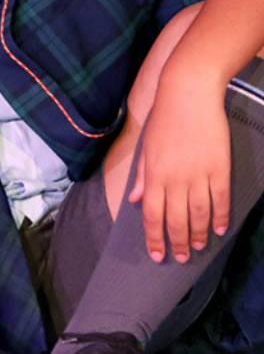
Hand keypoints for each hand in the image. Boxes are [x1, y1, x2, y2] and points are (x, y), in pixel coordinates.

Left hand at [128, 61, 230, 263]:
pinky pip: (220, 200)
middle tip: (181, 257)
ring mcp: (198, 175)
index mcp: (153, 174)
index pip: (151, 215)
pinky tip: (220, 229)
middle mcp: (174, 179)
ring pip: (199, 215)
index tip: (157, 254)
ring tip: (198, 247)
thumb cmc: (163, 119)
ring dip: (199, 235)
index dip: (154, 238)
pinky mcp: (219, 168)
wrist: (187, 95)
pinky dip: (220, 217)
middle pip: (175, 220)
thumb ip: (141, 175)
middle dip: (177, 243)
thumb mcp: (146, 146)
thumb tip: (134, 200)